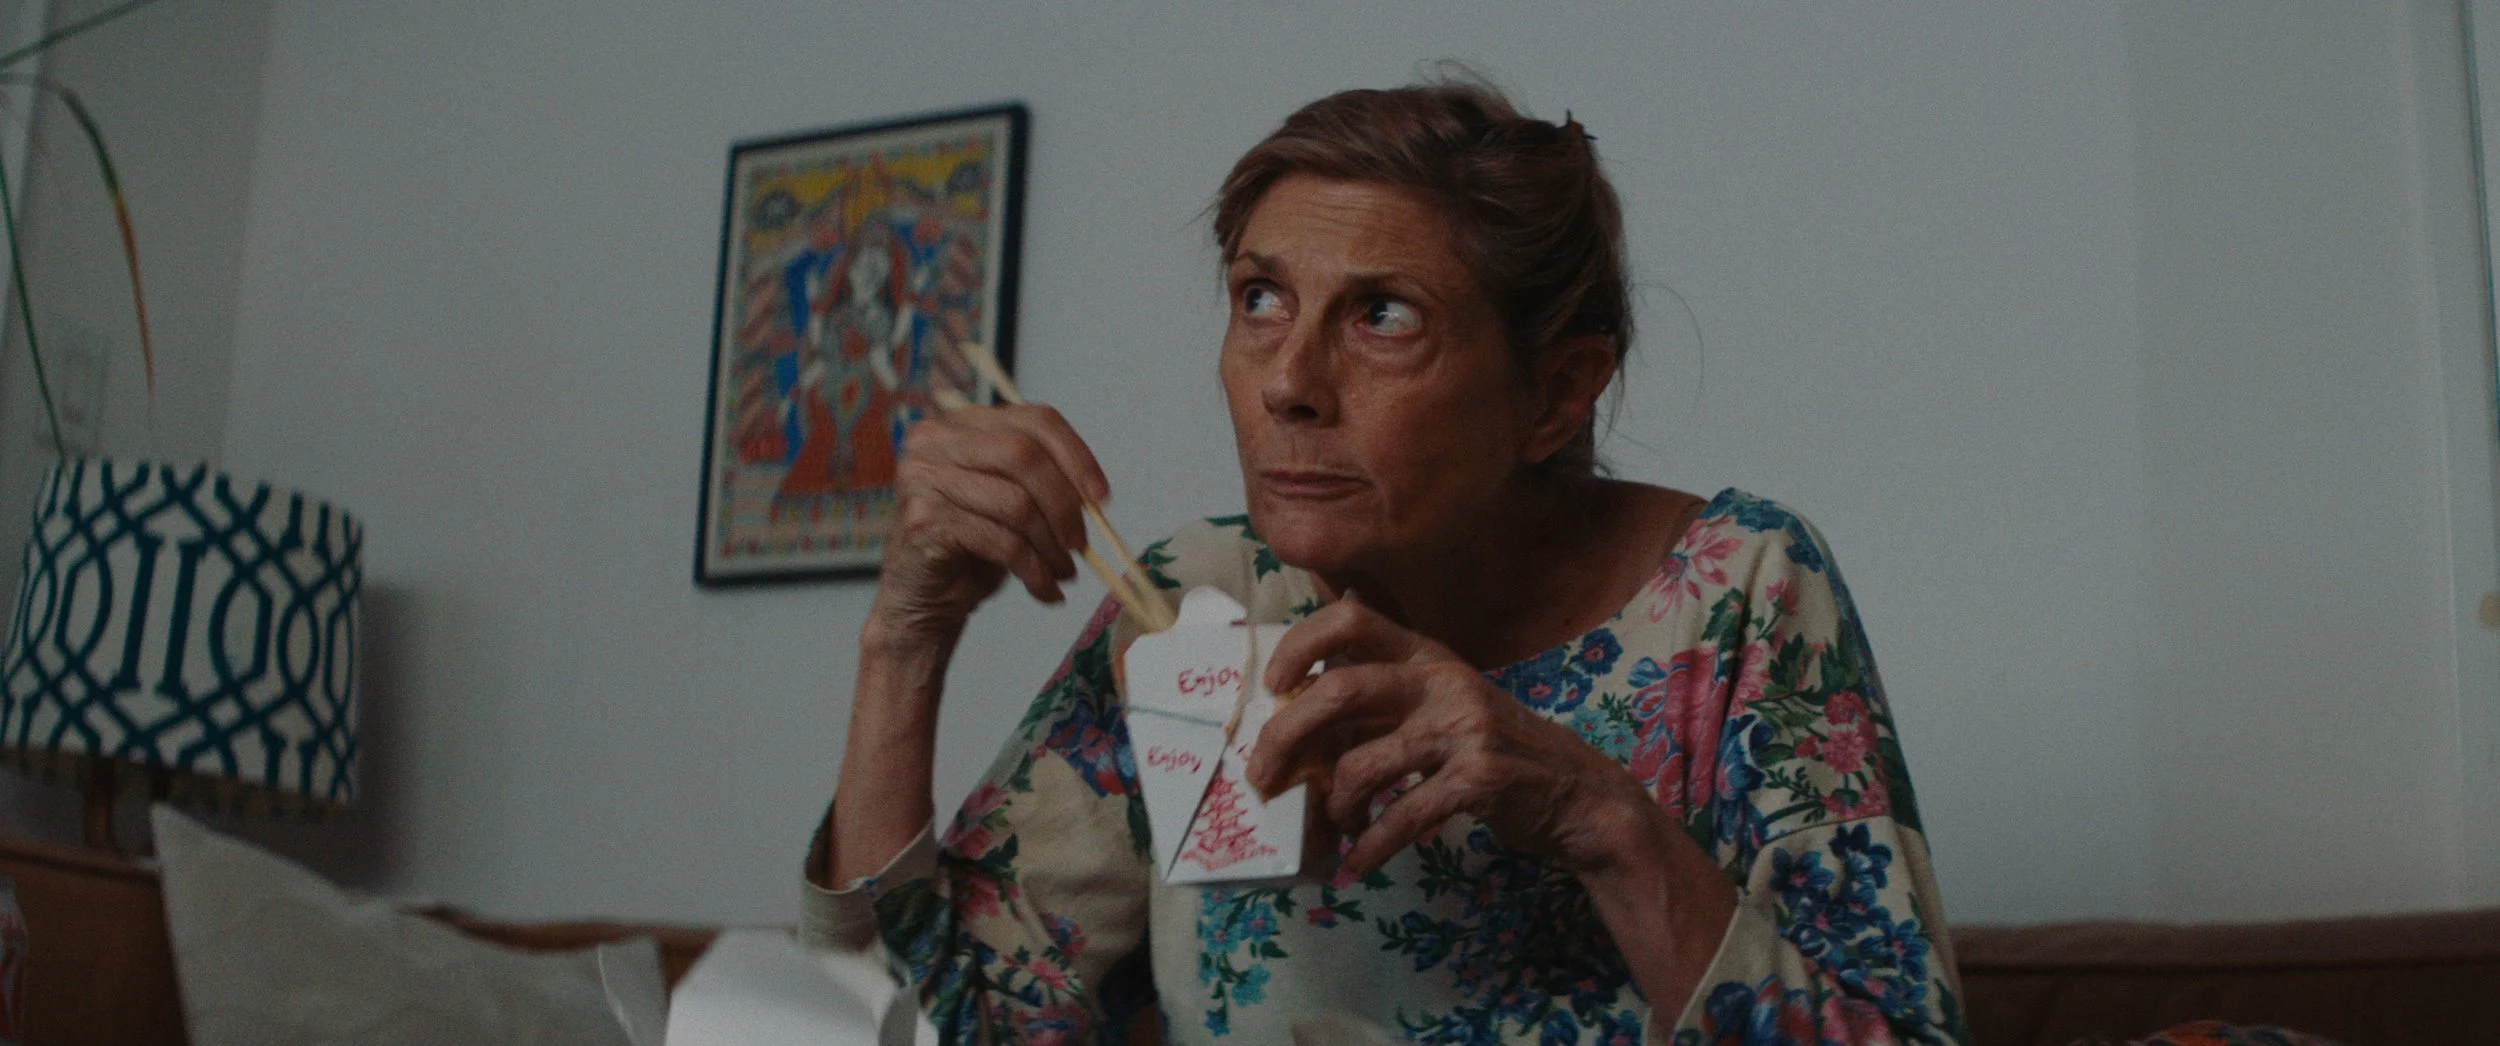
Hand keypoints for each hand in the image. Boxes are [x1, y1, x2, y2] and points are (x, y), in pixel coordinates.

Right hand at [872, 404, 1110, 641]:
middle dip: (1064, 505)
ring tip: (1063, 572)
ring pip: (1015, 503)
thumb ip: (1044, 483)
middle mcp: (935, 440)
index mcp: (962, 423)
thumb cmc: (968, 548)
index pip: (1034, 420)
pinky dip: (1033, 570)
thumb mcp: (1011, 503)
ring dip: (1051, 546)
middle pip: (1025, 455)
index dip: (1076, 456)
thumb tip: (1095, 495)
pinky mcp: (923, 519)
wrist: (922, 598)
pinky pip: (1000, 541)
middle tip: (1081, 544)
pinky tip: (1044, 589)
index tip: (1101, 497)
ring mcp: (924, 477)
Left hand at [1244, 598, 1662, 877]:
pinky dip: (1370, 846)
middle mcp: (1442, 680)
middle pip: (1337, 691)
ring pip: (1361, 764)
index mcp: (1426, 653)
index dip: (1299, 644)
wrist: (1575, 791)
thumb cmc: (1490, 749)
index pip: (1350, 618)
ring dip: (1333, 806)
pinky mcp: (1479, 778)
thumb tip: (1294, 724)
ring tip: (1335, 825)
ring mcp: (1463, 728)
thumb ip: (1381, 704)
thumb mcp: (1440, 706)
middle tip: (1263, 776)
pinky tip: (1358, 862)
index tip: (1272, 685)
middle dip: (1285, 737)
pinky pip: (1401, 816)